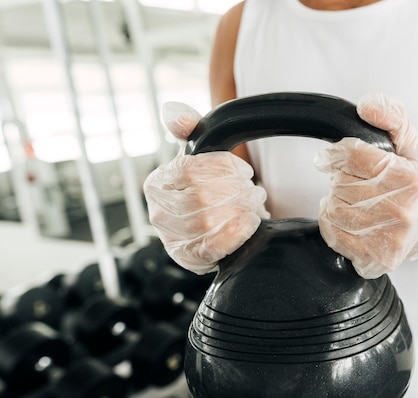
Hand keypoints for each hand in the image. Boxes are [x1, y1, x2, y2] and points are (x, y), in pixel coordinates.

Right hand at [143, 102, 268, 274]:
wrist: (212, 231)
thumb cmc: (205, 190)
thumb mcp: (199, 157)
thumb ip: (190, 130)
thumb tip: (172, 110)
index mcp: (157, 183)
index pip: (192, 170)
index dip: (224, 168)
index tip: (242, 171)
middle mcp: (157, 213)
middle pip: (202, 196)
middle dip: (237, 191)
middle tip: (253, 190)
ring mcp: (171, 239)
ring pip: (210, 220)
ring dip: (241, 209)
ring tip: (253, 204)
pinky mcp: (189, 259)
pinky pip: (215, 245)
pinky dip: (238, 231)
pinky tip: (249, 222)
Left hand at [315, 94, 417, 278]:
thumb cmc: (413, 183)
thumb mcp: (409, 143)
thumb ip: (391, 116)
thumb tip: (367, 106)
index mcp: (410, 178)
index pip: (351, 156)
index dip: (338, 155)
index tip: (339, 158)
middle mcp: (401, 210)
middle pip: (339, 184)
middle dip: (341, 179)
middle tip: (357, 183)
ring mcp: (388, 238)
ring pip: (332, 209)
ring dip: (336, 202)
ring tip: (356, 202)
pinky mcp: (374, 259)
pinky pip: (331, 233)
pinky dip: (333, 224)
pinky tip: (353, 221)